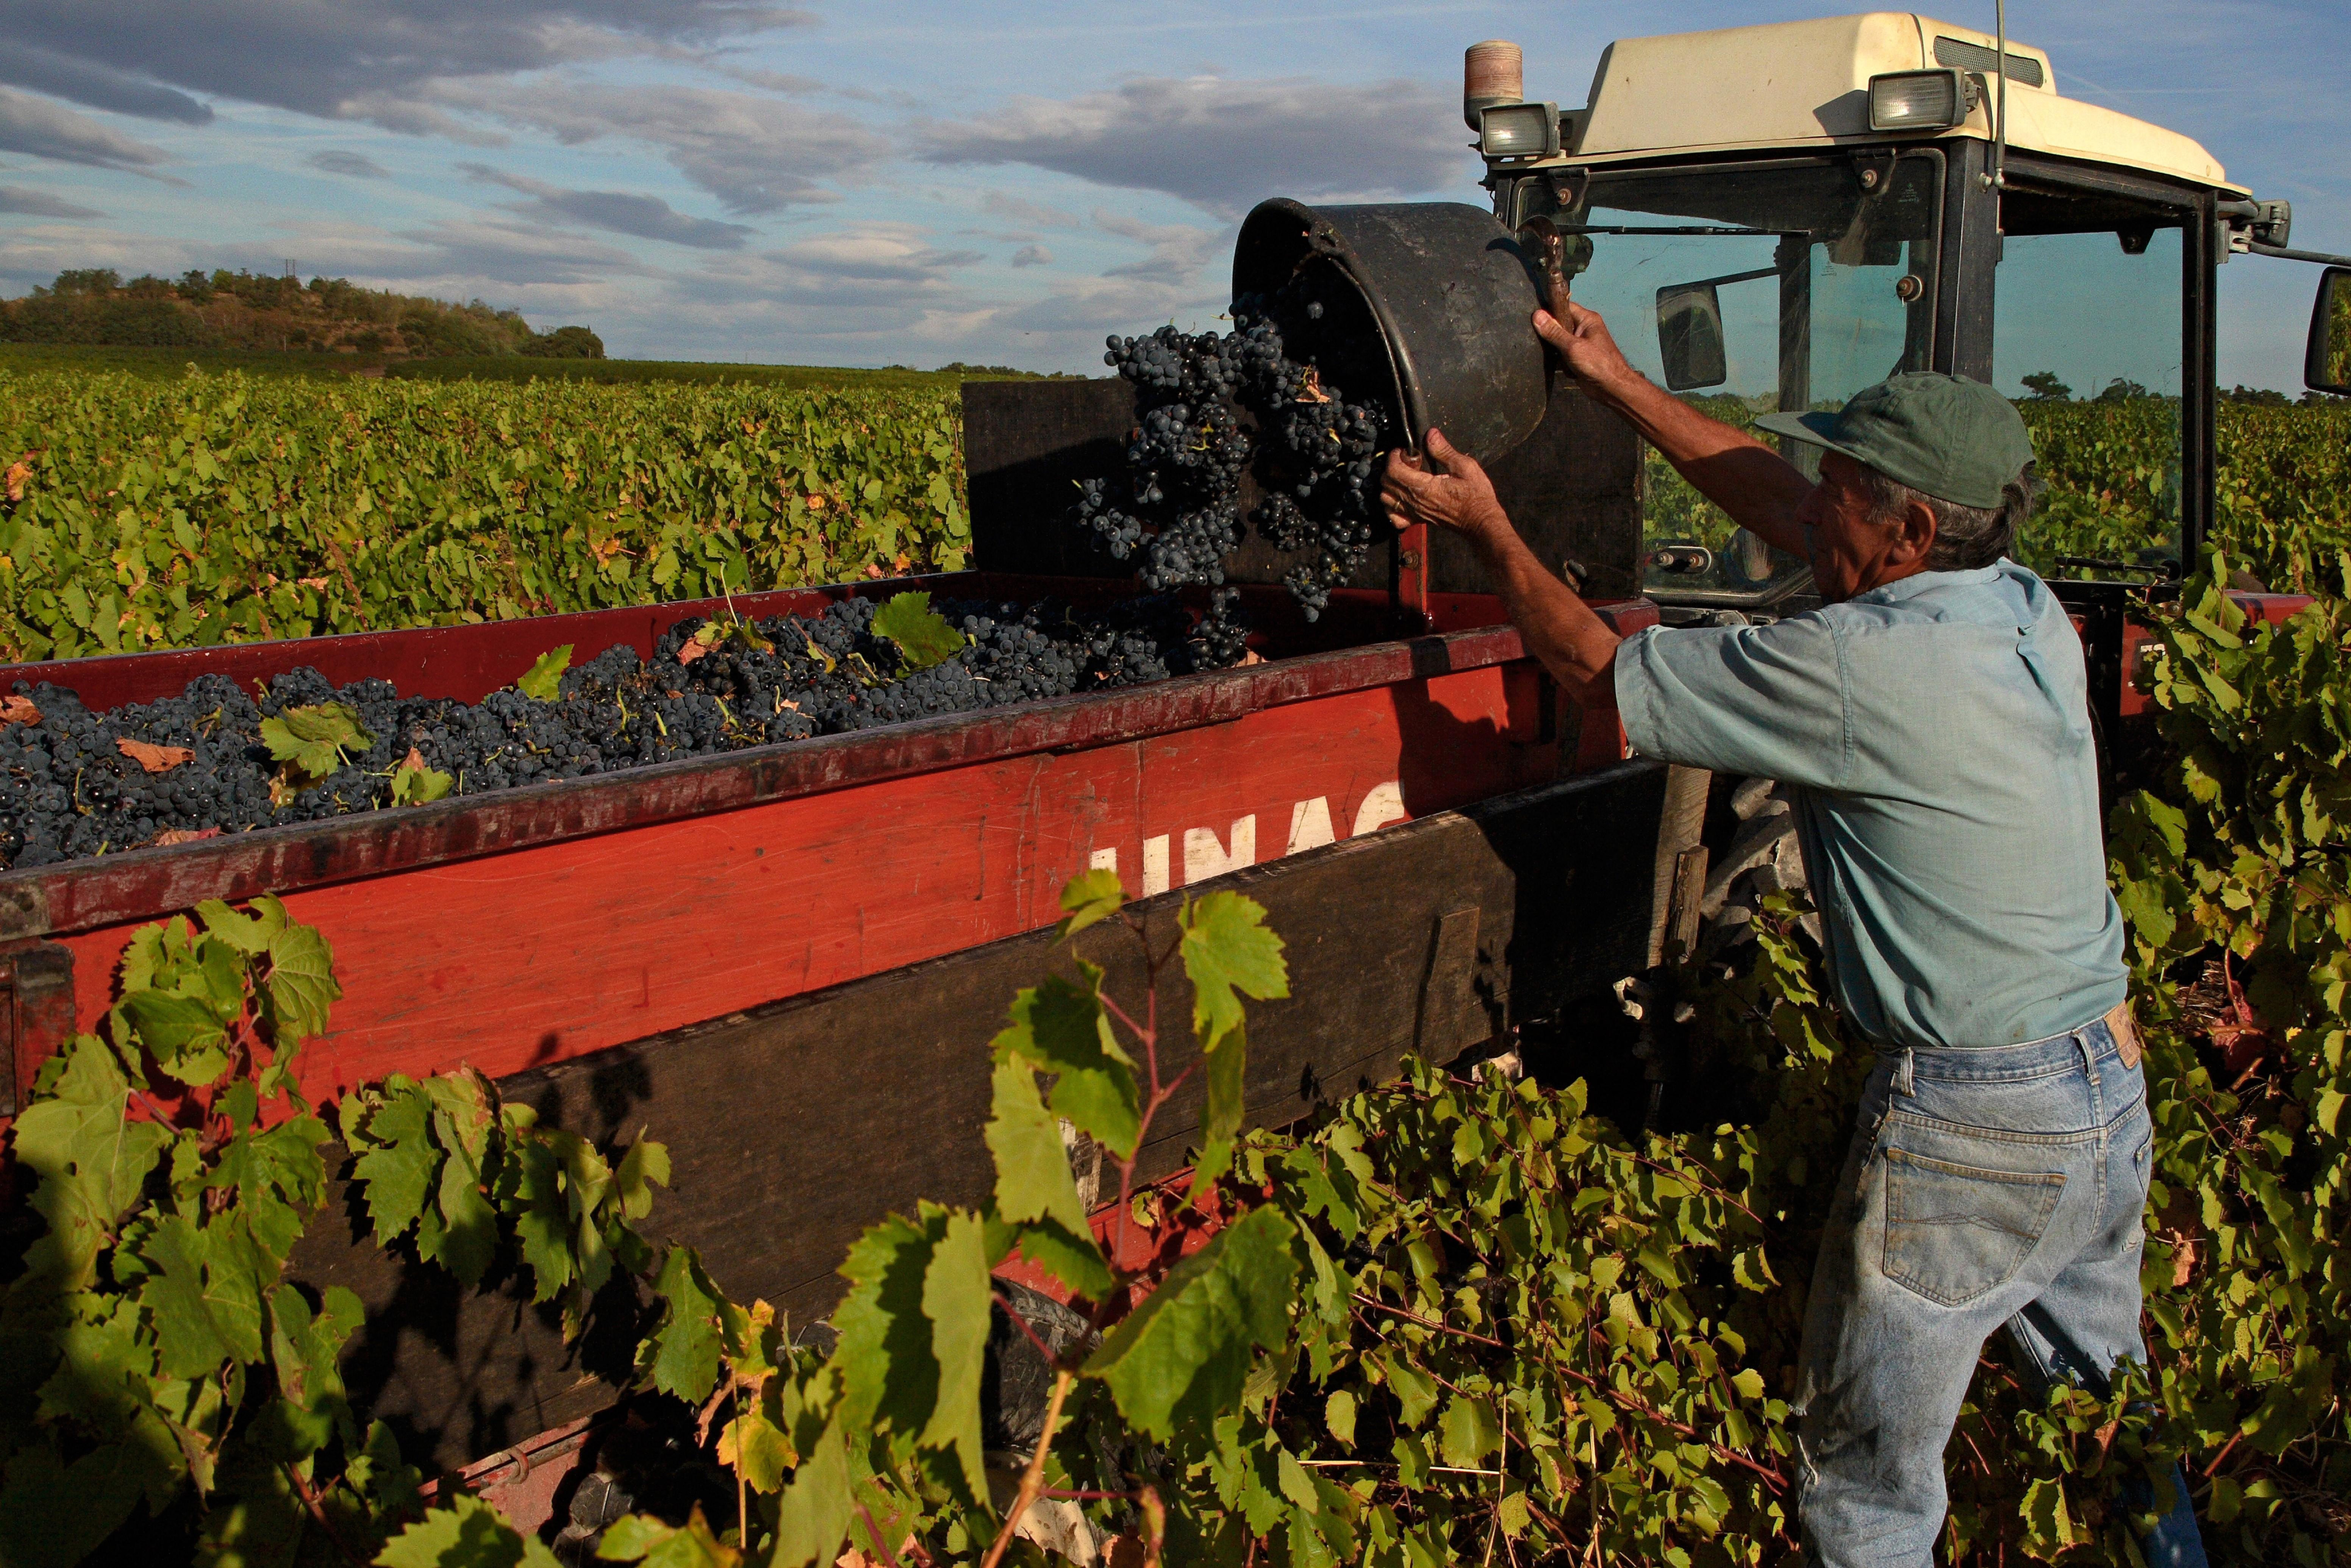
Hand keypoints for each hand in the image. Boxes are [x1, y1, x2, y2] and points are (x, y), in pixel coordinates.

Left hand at [1381, 427, 1508, 545]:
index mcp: (1423, 487)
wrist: (1480, 521)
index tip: (1404, 451)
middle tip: (1408, 462)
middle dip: (1392, 468)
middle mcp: (1415, 502)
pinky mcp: (1418, 520)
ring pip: (1386, 499)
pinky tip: (1402, 498)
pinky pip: (1394, 517)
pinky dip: (1392, 507)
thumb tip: (1431, 435)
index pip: (1393, 470)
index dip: (1394, 457)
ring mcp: (1415, 513)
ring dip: (1390, 485)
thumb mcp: (1465, 466)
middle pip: (1386, 483)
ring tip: (1405, 477)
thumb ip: (1444, 451)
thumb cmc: (1476, 496)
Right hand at [1534, 300, 1639, 399]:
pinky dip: (1560, 361)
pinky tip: (1562, 366)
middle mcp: (1584, 329)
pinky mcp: (1577, 357)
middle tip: (1543, 340)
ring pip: (1558, 341)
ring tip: (1556, 356)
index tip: (1535, 317)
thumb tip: (1537, 316)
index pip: (1564, 307)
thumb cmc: (1599, 364)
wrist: (1611, 387)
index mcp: (1587, 319)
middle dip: (1550, 333)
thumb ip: (1554, 332)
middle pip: (1559, 324)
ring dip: (1555, 350)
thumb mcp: (1572, 346)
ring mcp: (1580, 344)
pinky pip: (1561, 354)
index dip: (1549, 311)